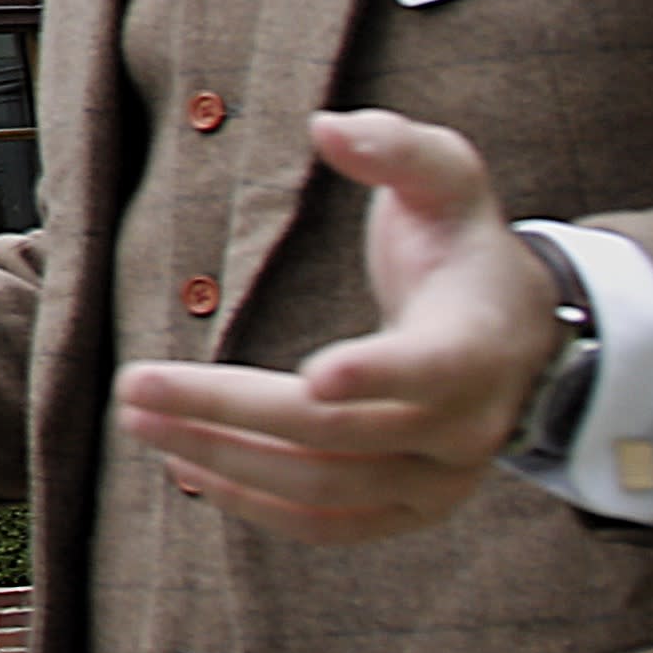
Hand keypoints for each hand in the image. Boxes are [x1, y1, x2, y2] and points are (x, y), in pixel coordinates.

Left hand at [113, 108, 560, 543]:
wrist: (517, 329)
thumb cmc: (462, 242)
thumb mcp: (446, 177)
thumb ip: (395, 148)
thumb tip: (329, 128)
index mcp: (478, 340)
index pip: (431, 367)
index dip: (377, 375)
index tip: (314, 375)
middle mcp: (467, 424)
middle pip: (339, 432)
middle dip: (229, 410)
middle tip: (135, 384)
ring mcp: (442, 478)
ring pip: (324, 488)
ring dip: (223, 459)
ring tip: (140, 420)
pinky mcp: (411, 509)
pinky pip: (330, 525)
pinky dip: (256, 504)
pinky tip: (190, 469)